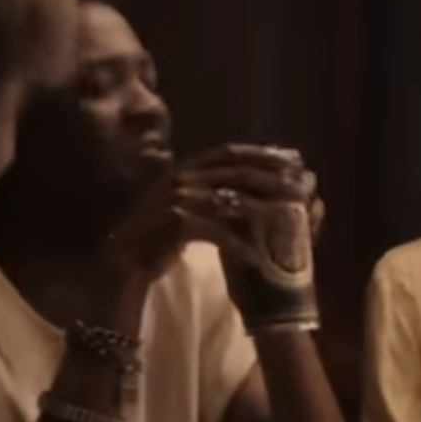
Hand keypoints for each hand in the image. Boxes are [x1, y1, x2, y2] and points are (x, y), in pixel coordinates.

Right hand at [96, 146, 322, 287]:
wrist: (122, 269)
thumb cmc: (162, 243)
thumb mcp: (196, 218)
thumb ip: (224, 204)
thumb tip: (256, 194)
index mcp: (183, 171)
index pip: (227, 152)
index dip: (260, 154)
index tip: (292, 161)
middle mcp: (177, 179)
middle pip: (230, 171)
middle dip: (267, 179)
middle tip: (298, 189)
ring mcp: (170, 199)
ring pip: (224, 198)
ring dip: (257, 209)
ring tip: (286, 219)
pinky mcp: (167, 225)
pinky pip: (209, 229)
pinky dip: (234, 240)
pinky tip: (255, 251)